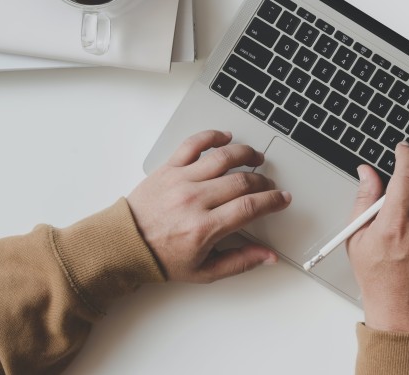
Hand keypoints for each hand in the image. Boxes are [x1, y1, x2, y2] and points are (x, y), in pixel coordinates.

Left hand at [127, 130, 290, 282]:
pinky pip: (193, 144)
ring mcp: (181, 180)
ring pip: (222, 157)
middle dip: (262, 181)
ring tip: (255, 157)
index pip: (249, 207)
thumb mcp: (204, 271)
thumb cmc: (161, 258)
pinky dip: (212, 136)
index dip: (273, 201)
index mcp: (204, 228)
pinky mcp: (168, 168)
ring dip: (245, 153)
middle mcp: (194, 200)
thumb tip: (268, 256)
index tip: (282, 199)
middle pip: (241, 181)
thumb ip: (240, 262)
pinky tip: (225, 138)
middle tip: (268, 185)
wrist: (125, 244)